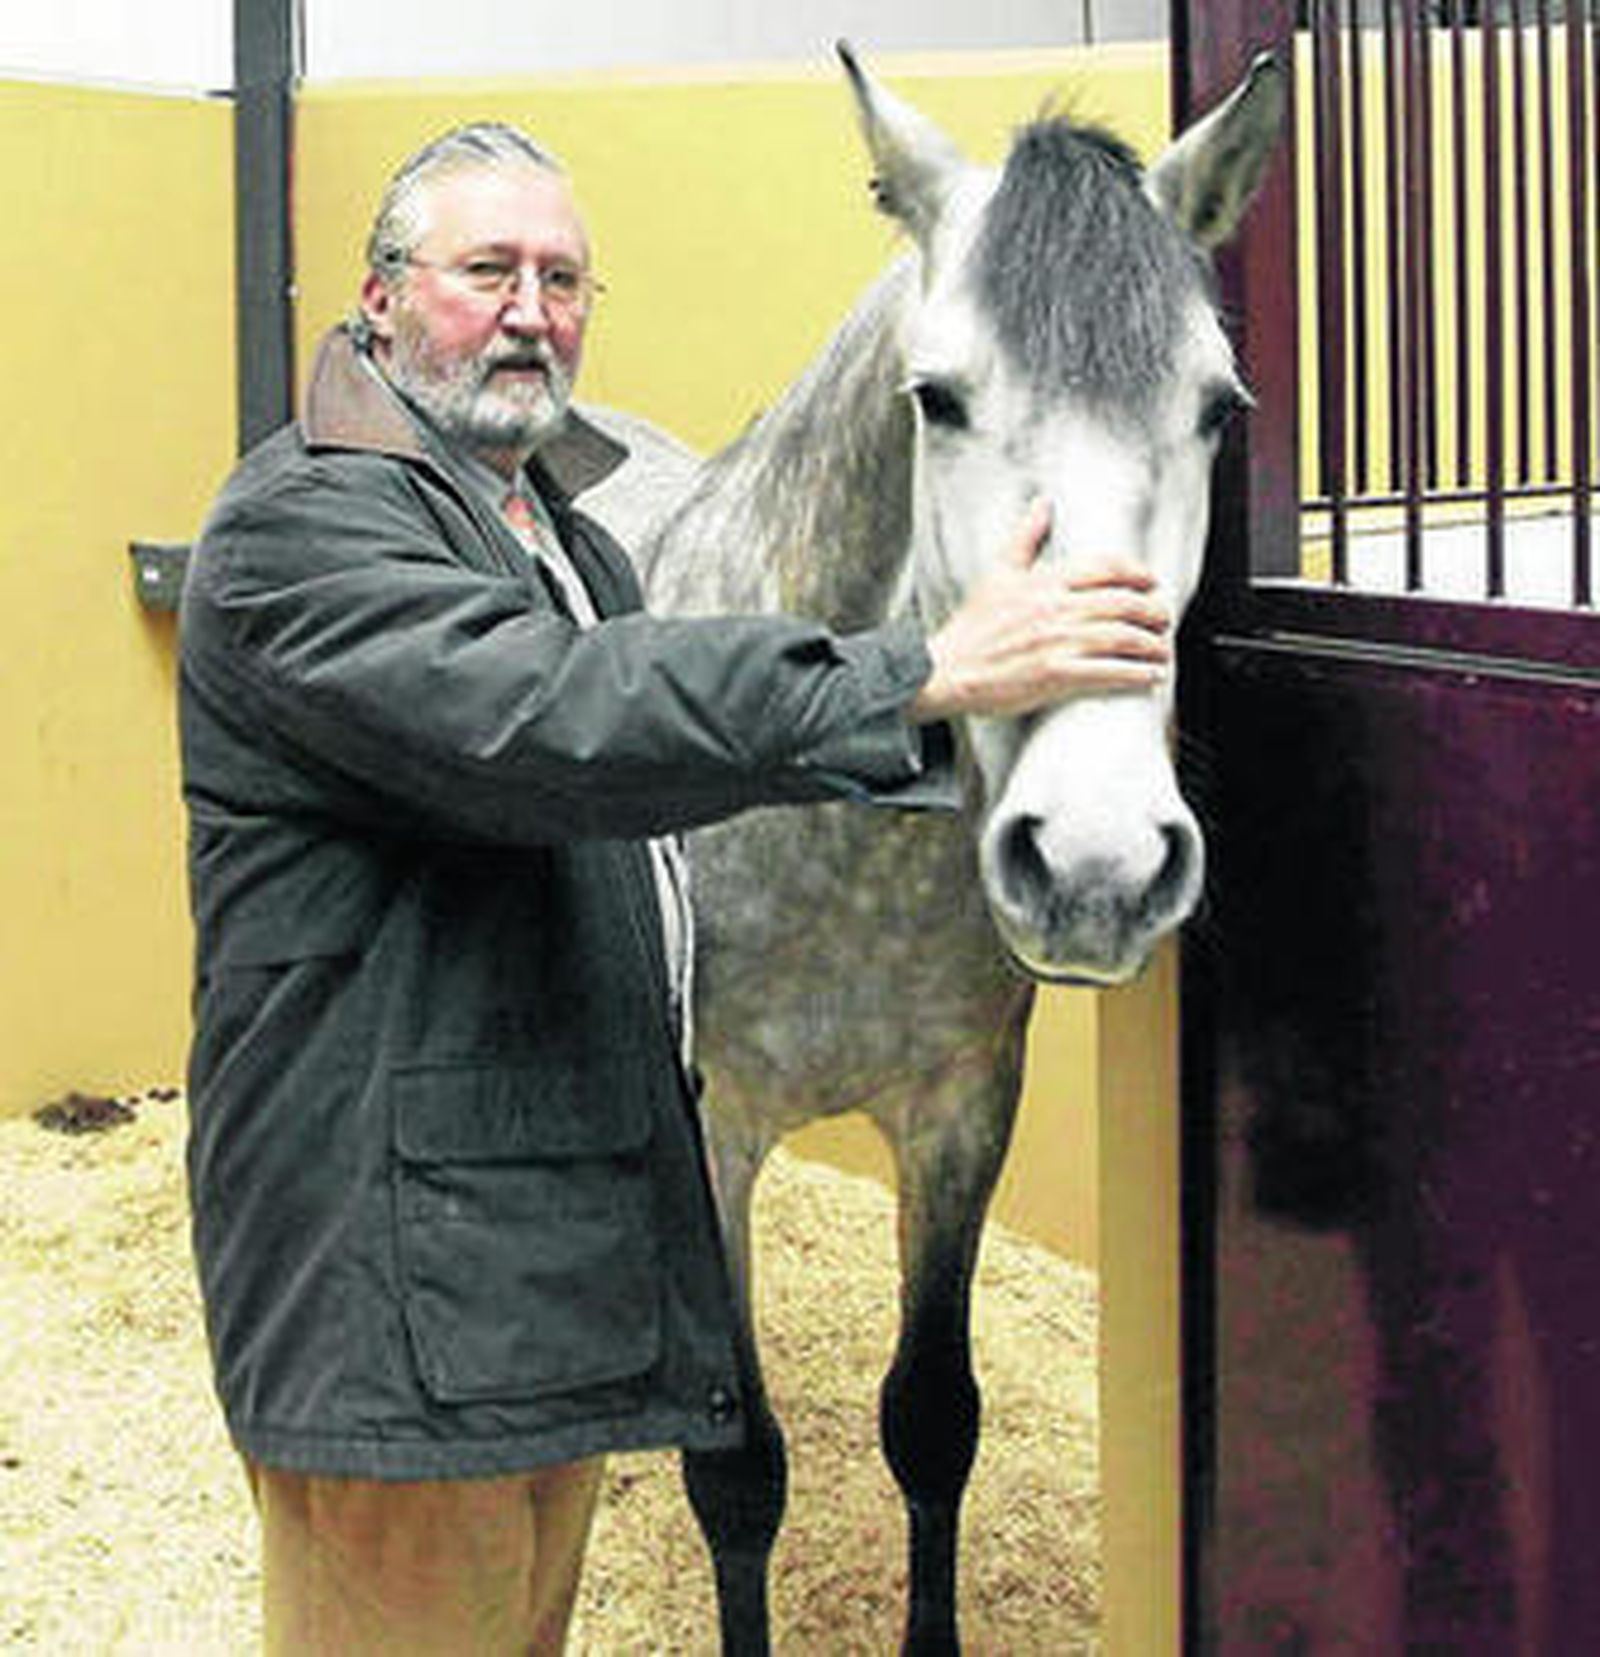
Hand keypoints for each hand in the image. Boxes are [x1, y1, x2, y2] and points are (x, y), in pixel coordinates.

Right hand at [908, 500, 1172, 721]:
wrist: (946, 670)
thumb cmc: (971, 630)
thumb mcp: (998, 573)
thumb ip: (1026, 537)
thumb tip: (1042, 504)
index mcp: (1046, 581)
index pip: (1108, 567)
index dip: (1138, 573)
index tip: (1151, 582)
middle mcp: (1057, 608)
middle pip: (1125, 602)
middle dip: (1154, 611)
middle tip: (1163, 619)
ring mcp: (1058, 642)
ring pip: (1123, 637)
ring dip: (1151, 645)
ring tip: (1161, 651)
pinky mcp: (1056, 674)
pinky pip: (1109, 672)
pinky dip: (1136, 674)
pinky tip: (1149, 676)